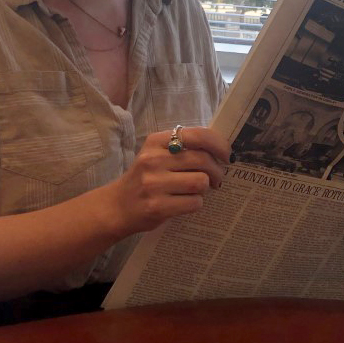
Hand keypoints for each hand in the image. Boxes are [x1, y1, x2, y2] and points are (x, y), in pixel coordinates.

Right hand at [106, 126, 230, 237]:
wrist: (117, 206)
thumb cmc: (145, 178)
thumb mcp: (157, 154)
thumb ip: (183, 147)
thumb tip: (220, 148)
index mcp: (156, 142)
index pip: (198, 135)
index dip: (219, 144)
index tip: (227, 155)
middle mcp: (153, 159)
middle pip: (203, 159)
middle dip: (216, 170)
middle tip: (217, 178)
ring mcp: (154, 184)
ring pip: (200, 182)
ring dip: (205, 188)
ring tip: (199, 190)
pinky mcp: (157, 207)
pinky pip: (194, 203)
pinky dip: (196, 203)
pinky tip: (186, 202)